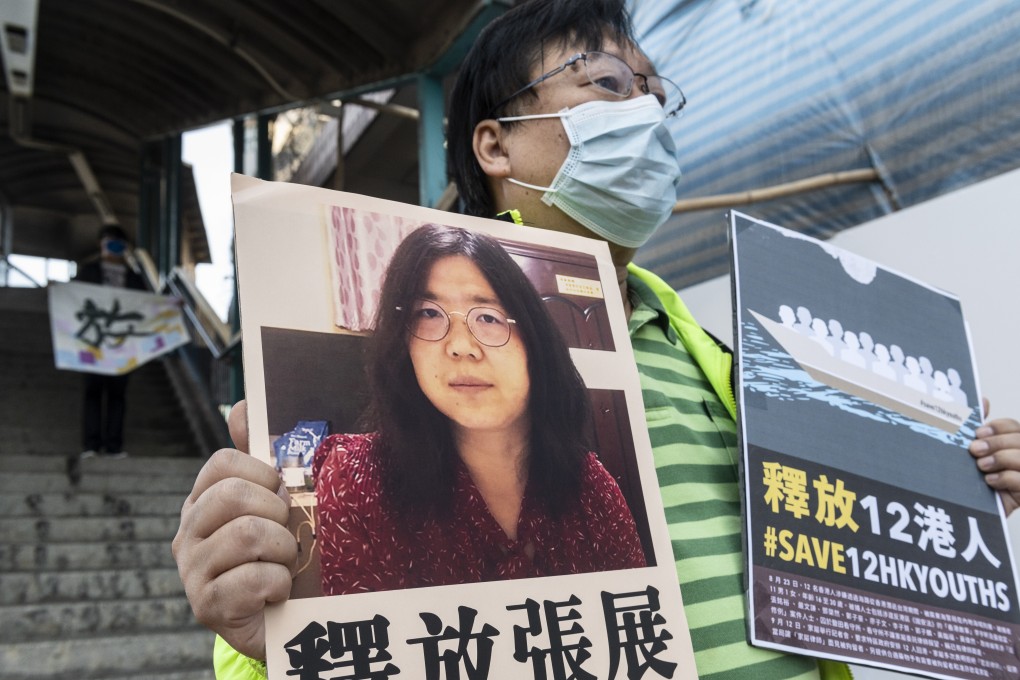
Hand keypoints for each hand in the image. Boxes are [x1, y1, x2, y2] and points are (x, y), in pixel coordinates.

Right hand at [172, 400, 296, 659]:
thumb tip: (242, 404)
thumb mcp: (273, 503)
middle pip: (233, 495)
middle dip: (276, 513)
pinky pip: (255, 579)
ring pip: (248, 535)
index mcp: (202, 502)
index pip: (223, 463)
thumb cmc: (277, 556)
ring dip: (284, 549)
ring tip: (285, 564)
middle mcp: (187, 533)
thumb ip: (258, 458)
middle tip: (286, 535)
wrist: (281, 621)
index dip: (263, 474)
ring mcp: (192, 571)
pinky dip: (280, 583)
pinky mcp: (207, 607)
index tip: (279, 495)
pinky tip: (277, 592)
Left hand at [969, 399, 1019, 515]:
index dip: (998, 427)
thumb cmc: (971, 480)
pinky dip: (1006, 478)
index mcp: (1010, 444)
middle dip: (997, 443)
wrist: (967, 513)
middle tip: (974, 450)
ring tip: (981, 466)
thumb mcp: (973, 453)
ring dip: (1000, 459)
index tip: (977, 432)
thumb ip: (978, 428)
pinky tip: (990, 481)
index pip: (1013, 426)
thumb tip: (983, 400)